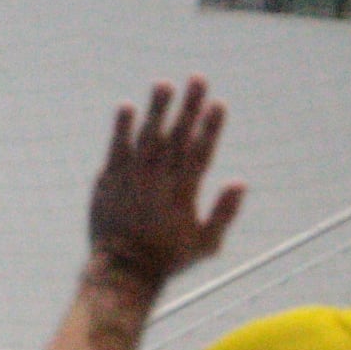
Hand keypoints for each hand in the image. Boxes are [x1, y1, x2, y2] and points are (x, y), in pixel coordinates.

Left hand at [87, 78, 246, 290]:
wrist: (123, 270)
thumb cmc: (168, 258)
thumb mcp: (206, 244)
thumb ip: (224, 213)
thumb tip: (241, 183)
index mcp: (184, 192)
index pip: (201, 151)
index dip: (210, 126)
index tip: (218, 103)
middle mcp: (159, 179)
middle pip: (177, 135)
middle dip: (189, 106)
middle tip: (198, 79)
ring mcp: (133, 177)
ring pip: (147, 136)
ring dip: (157, 109)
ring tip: (164, 84)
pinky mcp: (109, 180)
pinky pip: (116, 148)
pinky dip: (122, 128)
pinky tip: (127, 107)